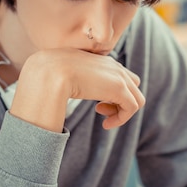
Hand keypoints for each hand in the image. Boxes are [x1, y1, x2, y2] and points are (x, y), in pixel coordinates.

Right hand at [10, 48, 144, 131]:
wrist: (49, 72)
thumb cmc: (49, 76)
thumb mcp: (63, 75)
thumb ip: (71, 79)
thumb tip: (63, 89)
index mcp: (101, 61)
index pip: (120, 76)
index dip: (112, 93)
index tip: (96, 104)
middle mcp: (114, 66)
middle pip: (133, 85)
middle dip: (120, 102)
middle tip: (100, 110)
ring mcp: (118, 76)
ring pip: (137, 98)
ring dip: (122, 113)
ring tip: (104, 120)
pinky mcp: (120, 89)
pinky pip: (132, 107)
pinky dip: (121, 119)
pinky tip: (105, 125)